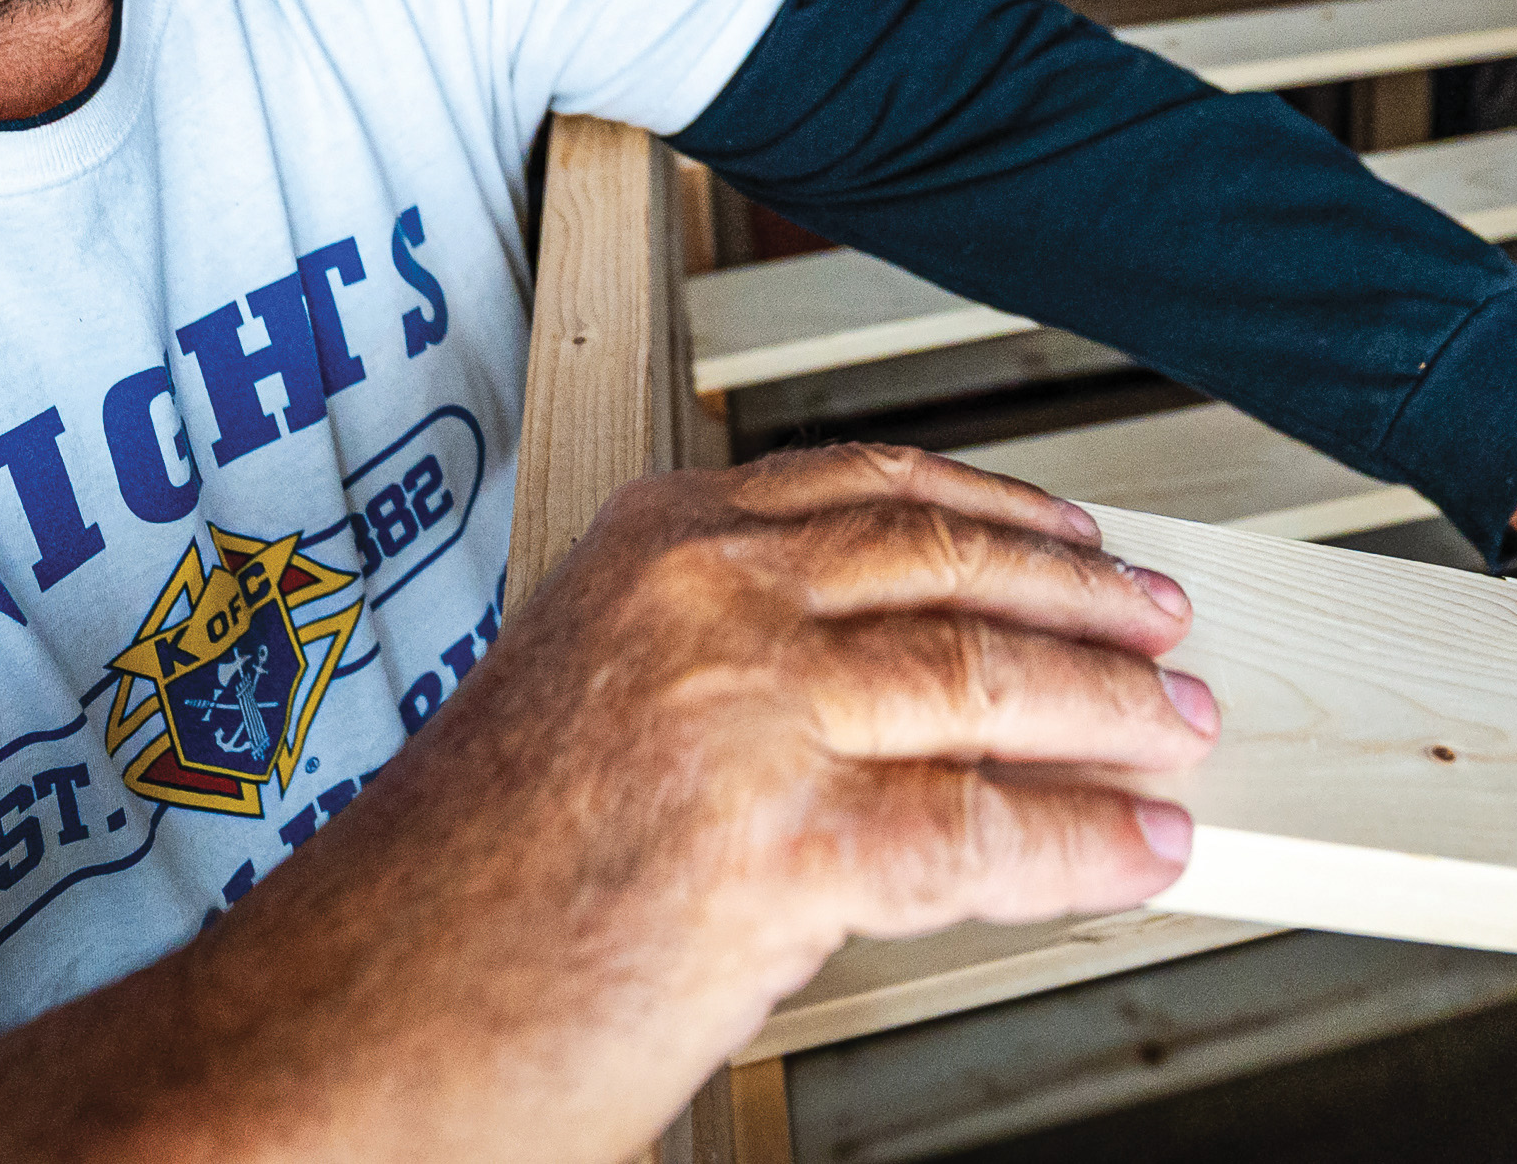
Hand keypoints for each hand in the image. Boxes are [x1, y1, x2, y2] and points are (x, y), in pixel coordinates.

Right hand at [0, 446, 1209, 1161]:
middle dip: (1086, 608)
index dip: (1007, 516)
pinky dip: (1082, 840)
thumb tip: (887, 704)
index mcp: (652, 541)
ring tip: (1175, 735)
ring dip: (1111, 714)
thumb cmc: (446, 905)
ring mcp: (740, 707)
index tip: (1080, 543)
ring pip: (986, 681)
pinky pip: (978, 828)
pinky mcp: (775, 842)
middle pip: (952, 569)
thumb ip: (727, 672)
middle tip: (1164, 636)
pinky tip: (1139, 848)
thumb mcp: (592, 707)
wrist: (340, 1028)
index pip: (874, 487)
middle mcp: (699, 595)